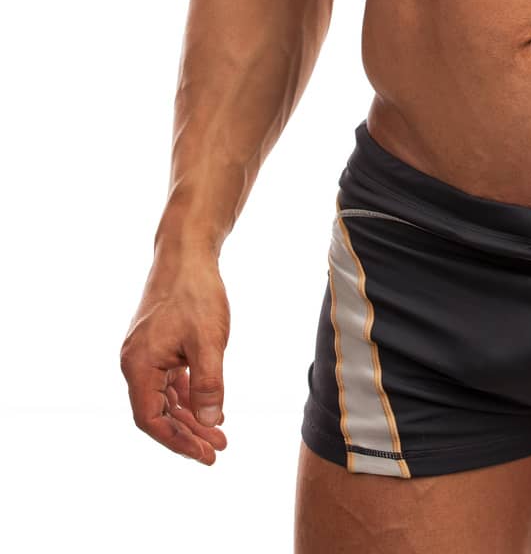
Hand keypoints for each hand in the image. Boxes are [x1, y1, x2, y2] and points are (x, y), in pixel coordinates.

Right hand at [120, 253, 230, 465]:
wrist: (187, 252)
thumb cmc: (196, 293)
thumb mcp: (208, 341)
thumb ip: (208, 384)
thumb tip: (209, 424)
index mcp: (138, 365)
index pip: (151, 419)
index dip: (177, 441)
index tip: (205, 454)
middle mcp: (136, 362)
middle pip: (158, 412)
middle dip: (188, 433)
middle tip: (218, 450)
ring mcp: (146, 353)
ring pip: (165, 397)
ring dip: (190, 417)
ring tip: (219, 434)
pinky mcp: (158, 344)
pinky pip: (170, 380)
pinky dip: (189, 395)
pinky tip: (210, 407)